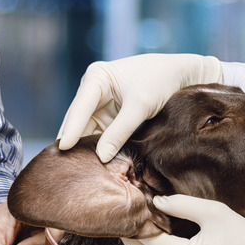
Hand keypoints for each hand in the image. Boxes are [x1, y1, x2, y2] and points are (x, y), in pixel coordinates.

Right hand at [57, 54, 222, 161]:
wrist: (182, 75)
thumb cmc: (160, 81)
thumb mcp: (140, 106)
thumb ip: (120, 131)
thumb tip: (101, 157)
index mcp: (96, 78)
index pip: (79, 108)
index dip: (71, 129)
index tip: (62, 148)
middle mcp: (94, 89)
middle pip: (78, 120)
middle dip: (73, 141)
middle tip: (62, 165)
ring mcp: (102, 103)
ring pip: (89, 129)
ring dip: (86, 147)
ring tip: (75, 169)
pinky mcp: (112, 115)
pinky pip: (101, 133)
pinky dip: (99, 146)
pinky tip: (94, 163)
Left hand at [122, 195, 244, 244]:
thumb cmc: (241, 239)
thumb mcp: (212, 213)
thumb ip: (182, 204)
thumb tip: (157, 200)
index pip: (143, 235)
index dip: (137, 216)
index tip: (134, 195)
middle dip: (132, 228)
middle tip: (131, 203)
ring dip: (139, 236)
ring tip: (142, 210)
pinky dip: (150, 242)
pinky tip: (155, 222)